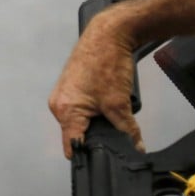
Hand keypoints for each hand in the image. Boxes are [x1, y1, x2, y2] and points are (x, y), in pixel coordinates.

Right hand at [48, 12, 142, 158]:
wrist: (107, 34)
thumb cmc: (107, 64)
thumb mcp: (120, 103)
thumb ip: (127, 130)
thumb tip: (136, 147)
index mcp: (64, 111)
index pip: (72, 145)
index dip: (89, 155)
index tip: (104, 160)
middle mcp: (58, 105)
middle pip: (75, 133)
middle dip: (96, 135)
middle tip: (116, 132)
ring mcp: (62, 95)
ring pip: (79, 120)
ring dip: (96, 121)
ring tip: (112, 112)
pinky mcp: (69, 87)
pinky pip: (79, 108)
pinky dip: (93, 109)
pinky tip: (106, 100)